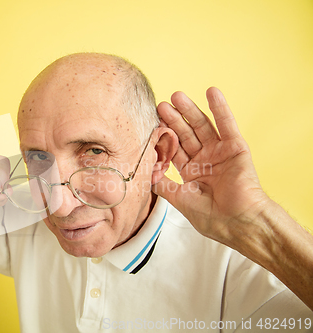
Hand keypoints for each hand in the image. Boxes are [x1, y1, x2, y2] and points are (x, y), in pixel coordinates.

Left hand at [153, 87, 270, 247]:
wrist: (238, 223)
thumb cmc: (212, 217)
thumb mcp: (180, 199)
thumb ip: (163, 184)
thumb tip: (146, 175)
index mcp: (192, 172)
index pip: (174, 149)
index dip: (164, 136)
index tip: (151, 123)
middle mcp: (205, 160)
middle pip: (186, 134)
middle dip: (173, 119)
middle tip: (161, 104)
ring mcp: (220, 153)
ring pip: (202, 126)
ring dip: (190, 110)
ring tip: (177, 95)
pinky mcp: (236, 148)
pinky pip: (227, 125)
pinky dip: (220, 108)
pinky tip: (212, 92)